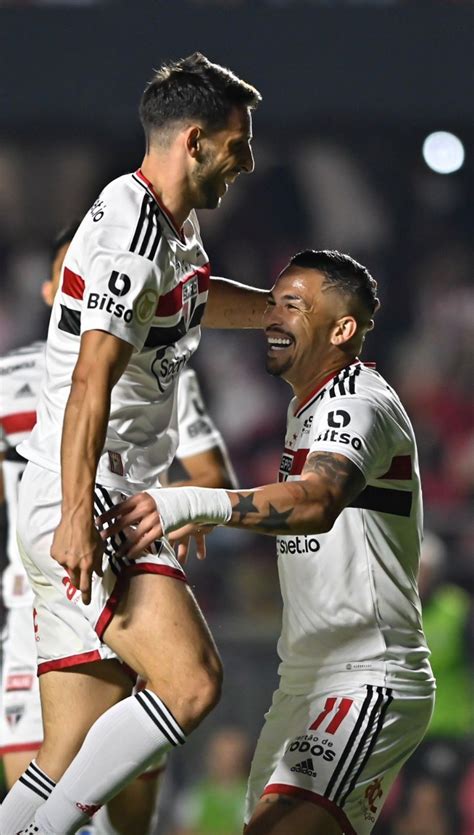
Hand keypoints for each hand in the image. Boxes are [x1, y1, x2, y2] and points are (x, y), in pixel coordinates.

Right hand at [51, 516, 103, 604]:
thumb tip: (99, 574)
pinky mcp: (54, 553)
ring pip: (67, 568)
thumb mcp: (99, 549)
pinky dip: (64, 556)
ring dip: (71, 564)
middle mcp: (74, 565)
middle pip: (75, 581)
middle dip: (78, 582)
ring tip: (75, 550)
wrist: (76, 519)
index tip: (87, 603)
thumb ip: (98, 563)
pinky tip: (68, 546)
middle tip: (81, 576)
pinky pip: (60, 559)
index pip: (85, 586)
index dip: (86, 596)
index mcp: (86, 565)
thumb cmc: (91, 532)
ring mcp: (62, 560)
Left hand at [96, 493, 212, 561]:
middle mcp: (145, 508)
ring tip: (115, 552)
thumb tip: (119, 510)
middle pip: (123, 521)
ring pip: (133, 535)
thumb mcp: (151, 496)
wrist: (188, 503)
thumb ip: (137, 503)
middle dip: (111, 531)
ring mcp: (153, 519)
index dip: (106, 515)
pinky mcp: (160, 530)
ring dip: (122, 545)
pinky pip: (145, 542)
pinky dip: (136, 550)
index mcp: (141, 498)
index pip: (119, 507)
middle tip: (101, 538)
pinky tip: (129, 555)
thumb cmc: (167, 500)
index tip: (97, 522)